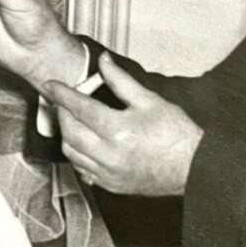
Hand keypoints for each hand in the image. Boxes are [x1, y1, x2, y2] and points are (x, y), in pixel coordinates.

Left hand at [45, 53, 202, 196]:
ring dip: (66, 134)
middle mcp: (109, 154)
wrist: (193, 168)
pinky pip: (81, 169)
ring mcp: (107, 173)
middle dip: (62, 112)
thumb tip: (104, 61)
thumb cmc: (176, 134)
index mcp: (118, 130)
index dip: (62, 94)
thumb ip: (121, 80)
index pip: (80, 108)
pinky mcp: (109, 185)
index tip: (51, 85)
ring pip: (71, 152)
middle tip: (65, 100)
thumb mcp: (150, 100)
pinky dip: (77, 154)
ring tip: (73, 120)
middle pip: (70, 130)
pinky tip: (83, 143)